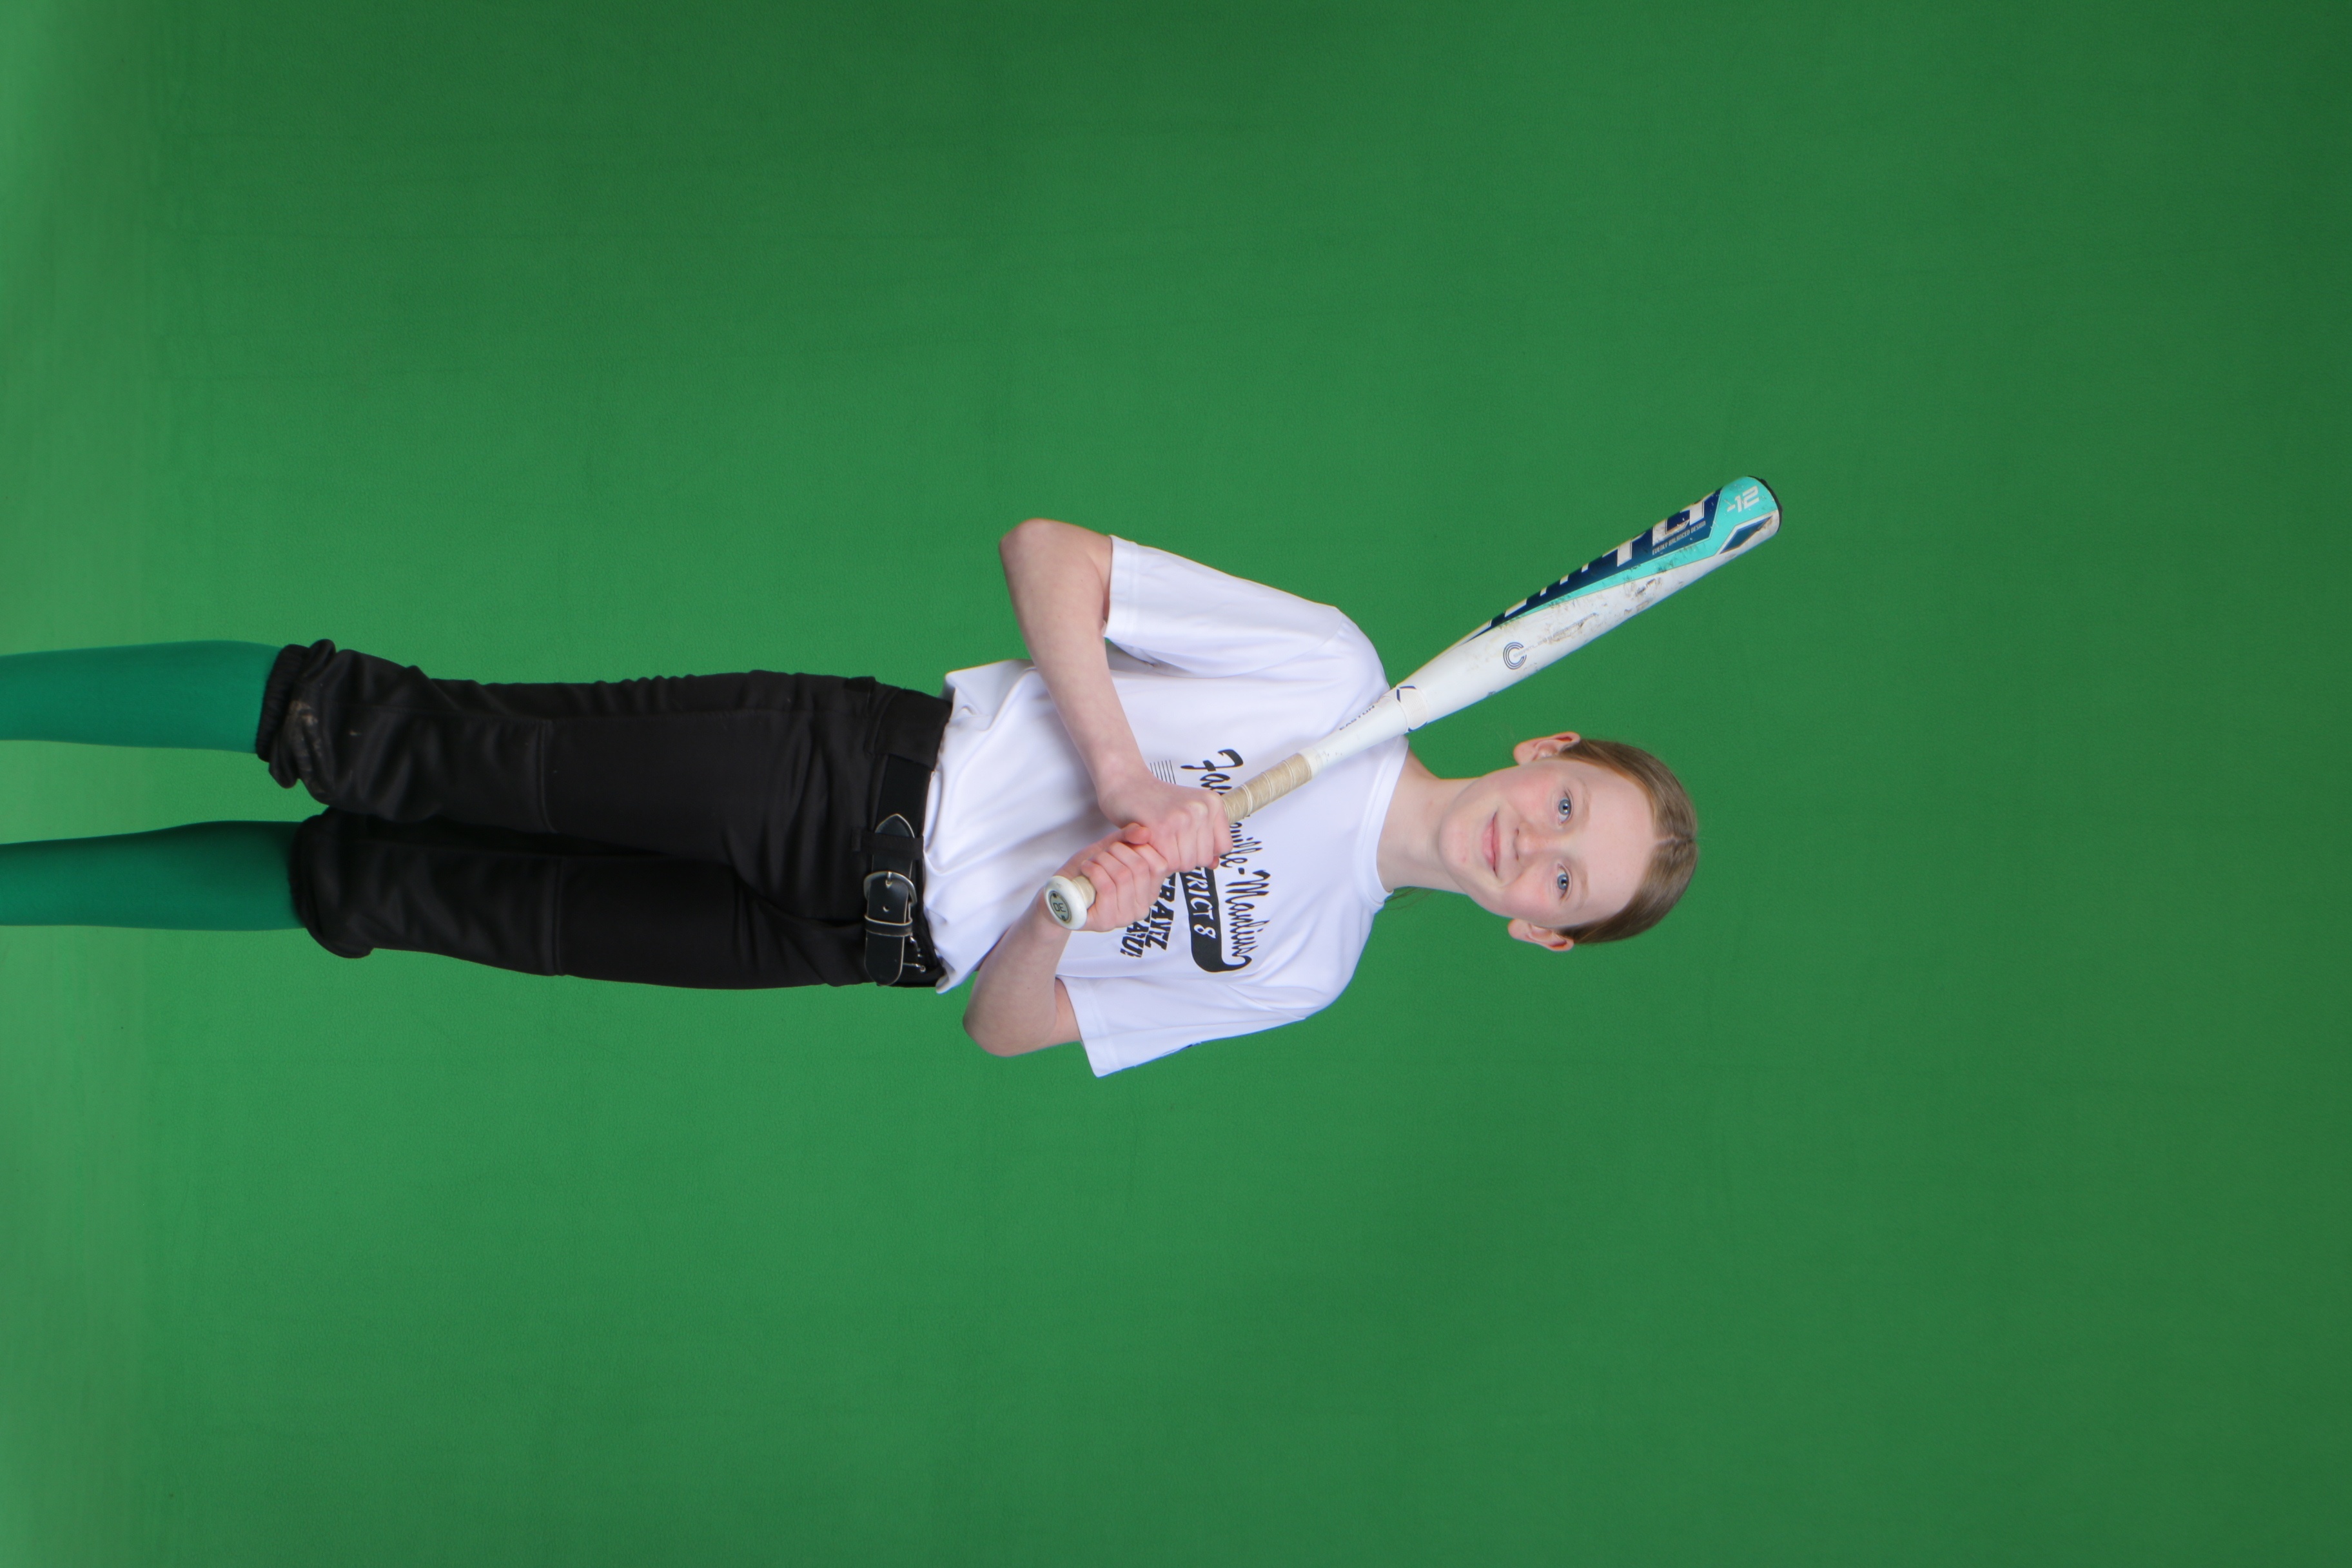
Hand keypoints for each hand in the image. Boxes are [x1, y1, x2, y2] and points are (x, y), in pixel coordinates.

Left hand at [1053, 828, 1171, 932]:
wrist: (1061, 894)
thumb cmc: (1088, 873)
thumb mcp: (1109, 850)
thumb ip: (1128, 838)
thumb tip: (1145, 832)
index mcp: (1149, 892)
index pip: (1160, 865)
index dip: (1139, 847)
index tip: (1119, 847)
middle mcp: (1142, 908)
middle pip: (1140, 867)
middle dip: (1117, 851)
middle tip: (1102, 853)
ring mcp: (1125, 917)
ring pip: (1122, 876)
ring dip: (1102, 861)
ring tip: (1092, 862)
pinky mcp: (1106, 921)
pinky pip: (1107, 888)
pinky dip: (1094, 871)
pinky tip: (1086, 869)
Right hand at [1096, 771, 1227, 873]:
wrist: (1125, 782)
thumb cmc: (1154, 800)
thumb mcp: (1187, 812)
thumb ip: (1204, 838)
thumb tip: (1214, 864)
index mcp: (1212, 803)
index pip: (1223, 846)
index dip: (1205, 851)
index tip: (1189, 844)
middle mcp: (1201, 809)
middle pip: (1204, 858)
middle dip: (1185, 858)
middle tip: (1168, 844)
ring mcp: (1182, 818)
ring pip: (1186, 863)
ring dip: (1170, 861)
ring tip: (1159, 843)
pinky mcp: (1161, 829)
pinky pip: (1168, 863)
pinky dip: (1157, 859)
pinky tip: (1150, 845)